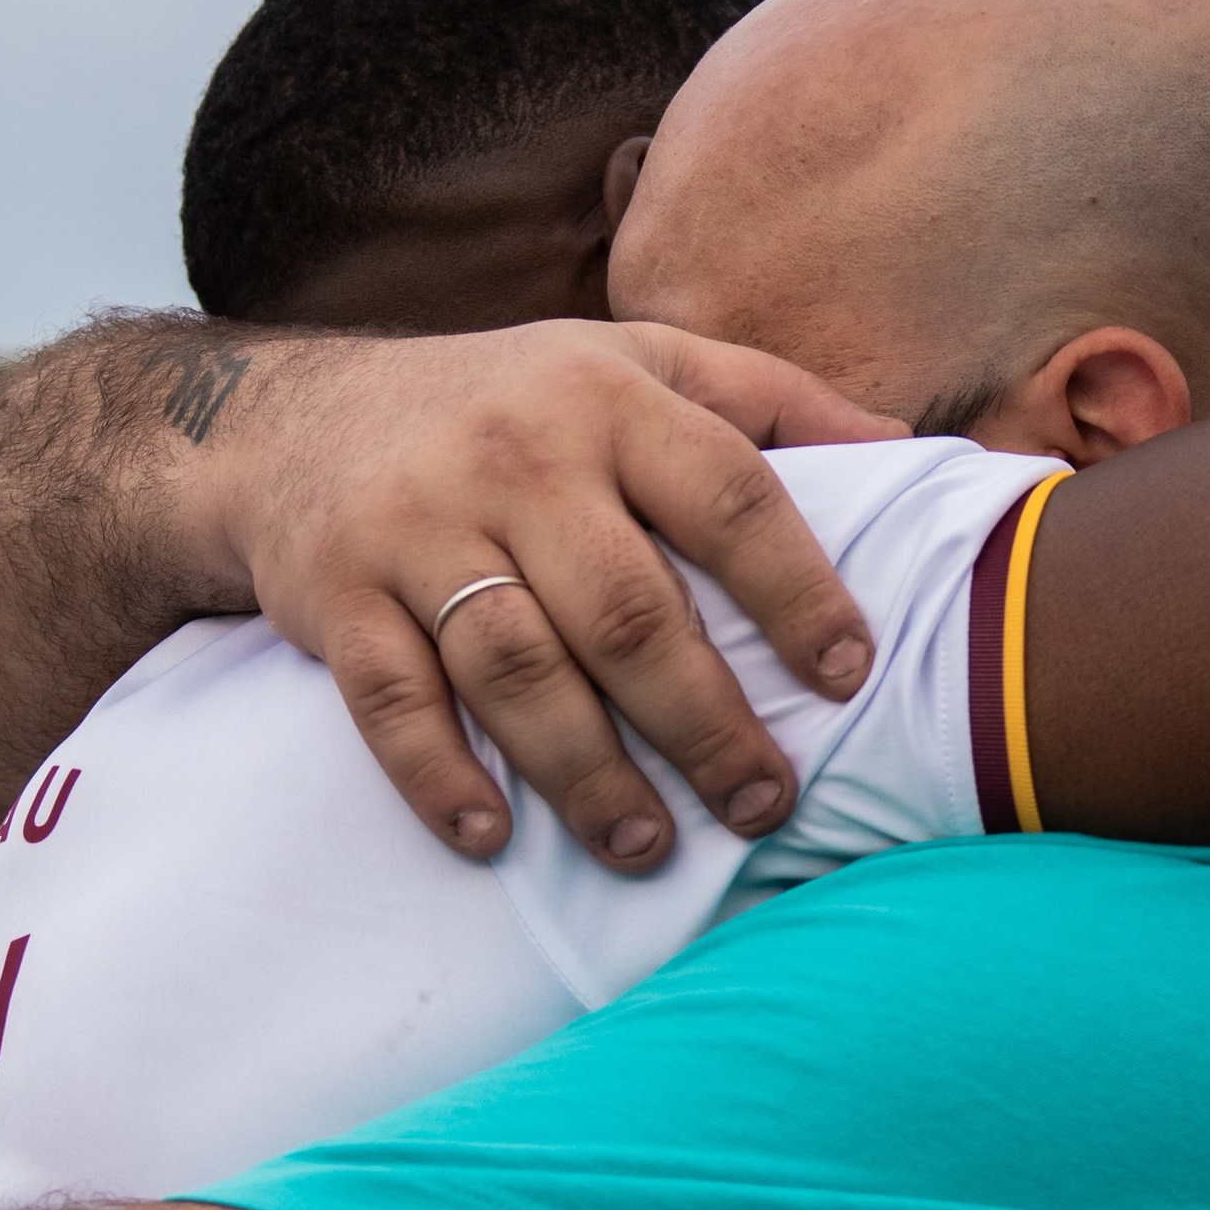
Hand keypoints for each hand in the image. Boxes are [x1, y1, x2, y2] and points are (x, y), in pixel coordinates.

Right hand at [188, 322, 903, 872]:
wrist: (291, 419)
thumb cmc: (511, 404)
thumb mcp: (640, 362)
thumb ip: (773, 404)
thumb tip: (918, 452)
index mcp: (611, 398)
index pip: (728, 496)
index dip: (796, 591)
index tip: (851, 676)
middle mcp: (516, 457)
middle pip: (627, 609)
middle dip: (705, 723)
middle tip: (764, 804)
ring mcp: (418, 527)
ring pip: (516, 666)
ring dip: (587, 773)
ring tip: (647, 846)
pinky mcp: (338, 596)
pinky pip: (391, 699)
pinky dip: (438, 776)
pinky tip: (491, 839)